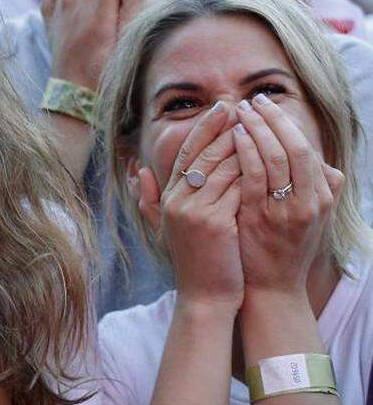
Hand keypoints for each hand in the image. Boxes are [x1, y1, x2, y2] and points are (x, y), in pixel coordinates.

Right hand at [137, 102, 243, 310]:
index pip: (186, 152)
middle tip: (246, 107)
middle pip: (205, 153)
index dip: (205, 127)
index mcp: (167, 198)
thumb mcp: (166, 228)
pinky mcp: (214, 222)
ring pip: (222, 166)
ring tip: (261, 126)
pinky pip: (237, 187)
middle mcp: (176, 200)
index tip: (223, 107)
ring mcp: (194, 210)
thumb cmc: (194, 262)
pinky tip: (268, 158)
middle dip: (227, 127)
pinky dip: (252, 171)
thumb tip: (136, 172)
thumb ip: (149, 200)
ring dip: (243, 144)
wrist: (205, 297)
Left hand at [234, 95, 342, 295]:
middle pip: (295, 147)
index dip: (287, 124)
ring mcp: (286, 210)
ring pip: (276, 158)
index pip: (307, 148)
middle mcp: (310, 202)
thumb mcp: (310, 217)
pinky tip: (235, 137)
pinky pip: (254, 178)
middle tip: (253, 101)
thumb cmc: (284, 247)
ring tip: (240, 112)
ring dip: (258, 129)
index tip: (268, 106)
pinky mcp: (261, 217)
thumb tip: (323, 162)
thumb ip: (319, 188)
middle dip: (274, 120)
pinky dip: (246, 153)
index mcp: (322, 197)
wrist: (269, 287)